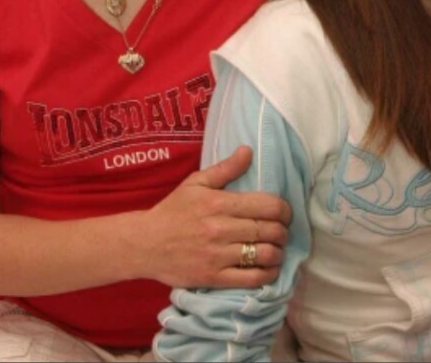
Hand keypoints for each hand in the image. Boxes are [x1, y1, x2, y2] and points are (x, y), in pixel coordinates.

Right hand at [139, 146, 290, 288]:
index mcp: (219, 203)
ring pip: (264, 255)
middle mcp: (221, 229)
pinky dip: (267, 275)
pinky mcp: (214, 278)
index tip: (285, 212)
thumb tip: (248, 150)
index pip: (267, 206)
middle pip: (270, 230)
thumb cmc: (173, 210)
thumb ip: (225, 168)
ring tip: (277, 249)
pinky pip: (251, 279)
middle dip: (283, 231)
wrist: (145, 244)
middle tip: (282, 231)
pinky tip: (269, 268)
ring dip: (278, 253)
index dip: (284, 210)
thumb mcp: (196, 183)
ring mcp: (218, 255)